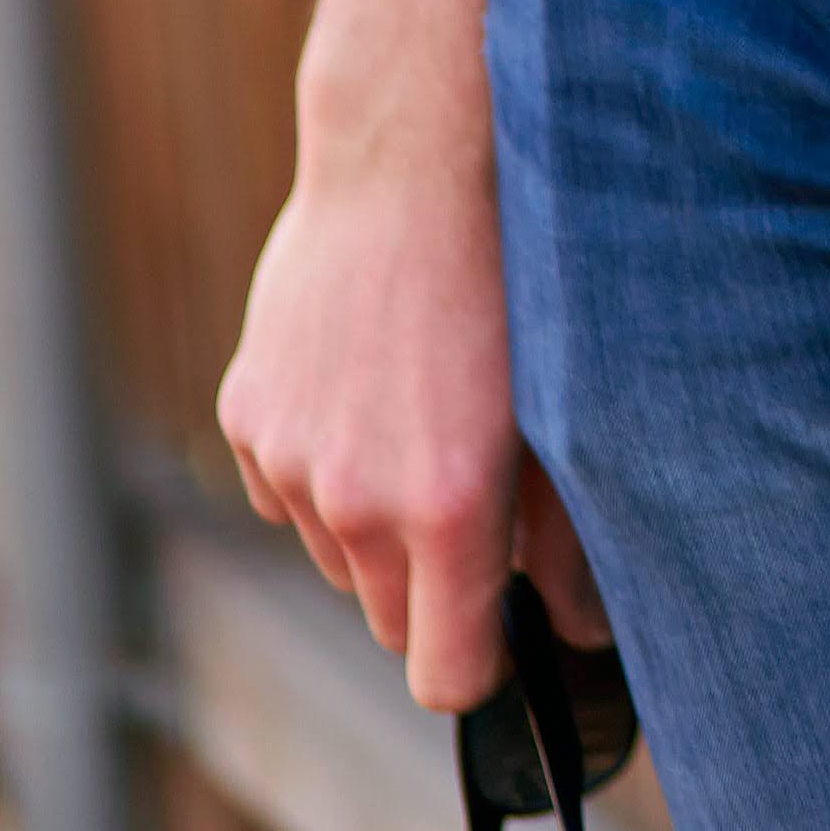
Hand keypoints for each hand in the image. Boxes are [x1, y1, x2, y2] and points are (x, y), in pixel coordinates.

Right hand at [219, 107, 604, 708]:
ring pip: (337, 553)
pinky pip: (287, 489)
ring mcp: (293, 459)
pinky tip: (367, 382)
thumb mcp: (563, 401)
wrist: (413, 153)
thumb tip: (580, 624)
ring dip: (374, 521)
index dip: (481, 659)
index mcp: (447, 506)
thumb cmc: (510, 268)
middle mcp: (357, 500)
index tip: (502, 621)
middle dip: (433, 584)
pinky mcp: (249, 414)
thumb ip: (569, 532)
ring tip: (421, 412)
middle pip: (391, 621)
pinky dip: (322, 465)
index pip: (446, 677)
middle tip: (477, 491)